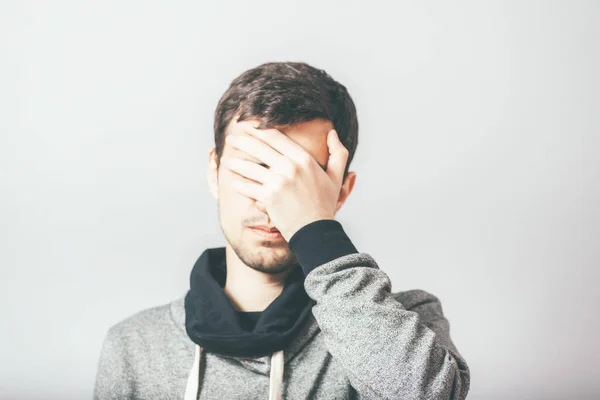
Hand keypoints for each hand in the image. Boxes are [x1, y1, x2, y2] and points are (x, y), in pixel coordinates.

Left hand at [220, 122, 348, 241]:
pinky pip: (249, 187)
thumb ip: (338, 153)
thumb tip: (332, 133)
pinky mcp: (269, 197)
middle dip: (242, 142)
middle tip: (230, 140)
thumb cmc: (325, 204)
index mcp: (303, 159)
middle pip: (259, 148)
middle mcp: (289, 167)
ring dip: (235, 163)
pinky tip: (232, 181)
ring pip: (250, 168)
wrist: (316, 230)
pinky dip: (239, 184)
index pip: (276, 138)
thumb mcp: (336, 176)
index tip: (249, 128)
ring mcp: (278, 182)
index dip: (259, 131)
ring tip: (226, 160)